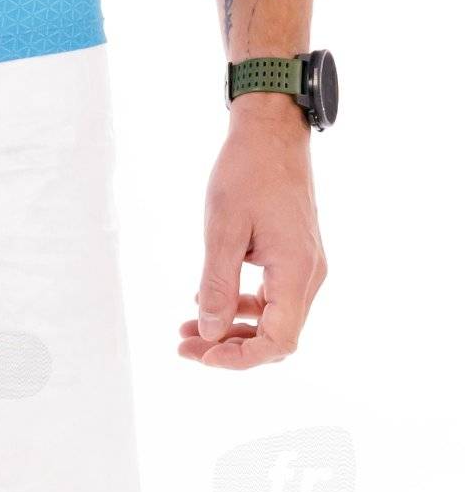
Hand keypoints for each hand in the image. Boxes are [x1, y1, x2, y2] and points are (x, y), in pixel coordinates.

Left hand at [178, 96, 326, 368]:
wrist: (272, 132)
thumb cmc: (248, 171)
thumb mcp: (223, 230)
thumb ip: (217, 285)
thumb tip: (209, 334)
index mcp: (297, 271)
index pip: (277, 341)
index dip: (240, 359)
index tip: (202, 355)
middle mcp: (309, 275)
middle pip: (275, 338)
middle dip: (229, 349)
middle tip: (183, 345)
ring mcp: (304, 267)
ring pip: (272, 321)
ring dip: (230, 331)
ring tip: (187, 329)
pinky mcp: (294, 259)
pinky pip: (271, 299)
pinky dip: (239, 308)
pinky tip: (206, 301)